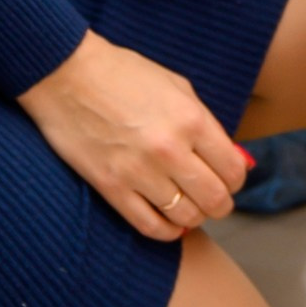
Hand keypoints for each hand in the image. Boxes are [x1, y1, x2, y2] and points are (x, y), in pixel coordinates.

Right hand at [18, 30, 252, 239]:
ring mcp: (139, 171)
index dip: (237, 180)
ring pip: (185, 216)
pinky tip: (171, 225)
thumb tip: (227, 155)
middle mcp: (170, 149)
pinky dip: (166, 231)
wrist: (68, 75)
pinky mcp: (110, 187)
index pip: (232, 168)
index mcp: (192, 119)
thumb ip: (204, 122)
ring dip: (194, 217)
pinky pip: (148, 225)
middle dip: (221, 204)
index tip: (231, 181)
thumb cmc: (125, 74)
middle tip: (217, 202)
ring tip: (192, 209)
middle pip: (214, 198)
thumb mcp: (178, 87)